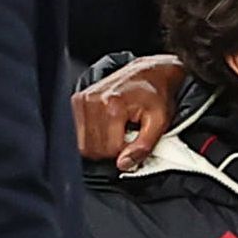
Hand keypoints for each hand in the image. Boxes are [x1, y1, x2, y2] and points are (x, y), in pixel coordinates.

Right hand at [74, 54, 188, 164]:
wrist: (149, 72)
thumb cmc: (156, 94)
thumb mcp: (160, 122)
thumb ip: (143, 146)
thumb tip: (124, 164)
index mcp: (113, 105)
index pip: (110, 150)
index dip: (125, 153)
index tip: (135, 143)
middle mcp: (93, 101)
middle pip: (94, 149)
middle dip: (112, 150)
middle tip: (127, 138)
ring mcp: (82, 100)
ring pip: (84, 144)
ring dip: (102, 144)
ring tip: (118, 132)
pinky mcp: (77, 101)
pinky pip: (79, 134)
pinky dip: (94, 136)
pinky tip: (108, 127)